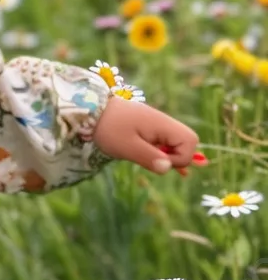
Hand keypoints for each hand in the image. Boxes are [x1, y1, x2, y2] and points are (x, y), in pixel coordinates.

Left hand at [92, 96, 207, 175]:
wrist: (89, 110)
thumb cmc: (108, 128)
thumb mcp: (127, 146)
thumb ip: (149, 157)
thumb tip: (168, 168)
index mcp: (161, 124)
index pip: (190, 141)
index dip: (181, 157)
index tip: (159, 160)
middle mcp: (162, 122)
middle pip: (185, 141)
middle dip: (177, 156)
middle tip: (155, 162)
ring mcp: (155, 124)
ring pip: (173, 143)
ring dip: (168, 156)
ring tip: (155, 165)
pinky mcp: (146, 128)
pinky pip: (162, 141)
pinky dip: (163, 152)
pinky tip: (165, 165)